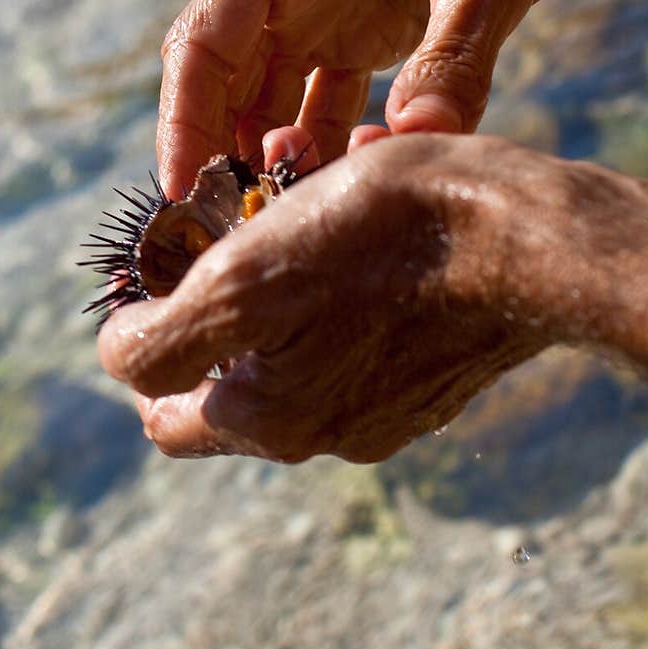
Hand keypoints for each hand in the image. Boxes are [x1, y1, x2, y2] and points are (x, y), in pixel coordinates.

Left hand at [99, 132, 570, 461]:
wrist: (530, 239)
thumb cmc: (381, 244)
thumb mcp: (240, 284)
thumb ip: (159, 340)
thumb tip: (117, 357)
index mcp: (271, 422)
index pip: (168, 420)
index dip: (144, 357)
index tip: (155, 289)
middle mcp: (328, 433)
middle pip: (234, 383)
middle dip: (216, 310)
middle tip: (225, 235)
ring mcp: (389, 409)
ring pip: (298, 353)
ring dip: (278, 292)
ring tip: (290, 215)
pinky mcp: (434, 374)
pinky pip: (358, 337)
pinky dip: (339, 291)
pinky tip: (355, 231)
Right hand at [158, 0, 607, 196]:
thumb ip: (453, 61)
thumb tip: (416, 146)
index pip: (204, 39)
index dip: (184, 120)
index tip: (182, 190)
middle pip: (223, 73)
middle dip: (222, 148)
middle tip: (233, 222)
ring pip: (266, 90)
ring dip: (273, 151)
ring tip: (285, 213)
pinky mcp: (356, 20)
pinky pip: (319, 93)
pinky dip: (324, 138)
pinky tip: (340, 178)